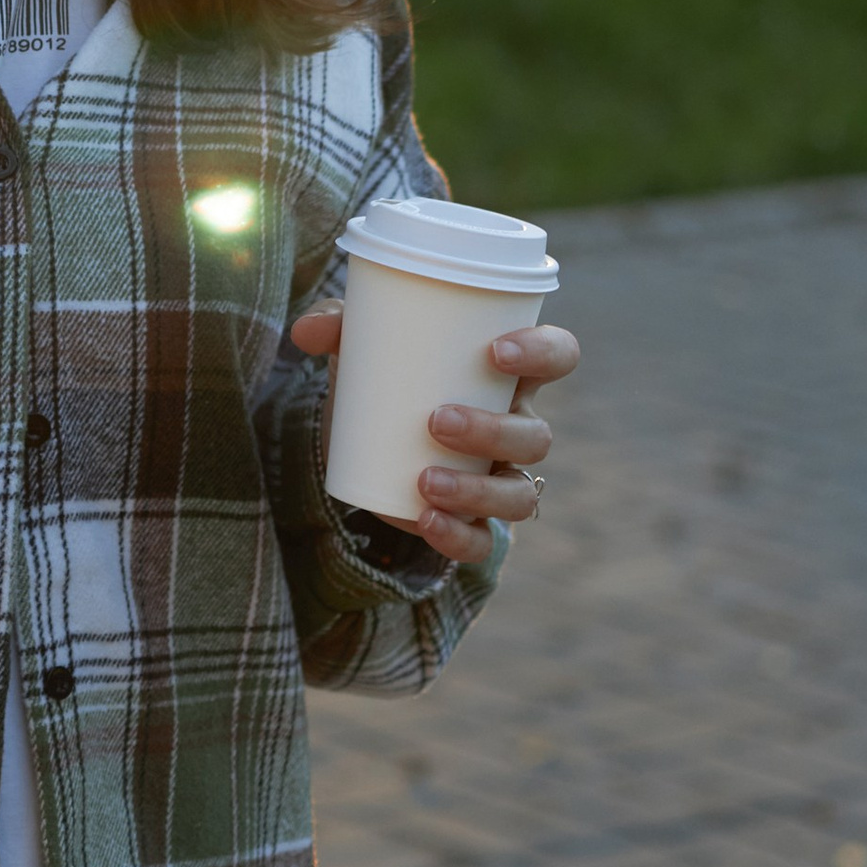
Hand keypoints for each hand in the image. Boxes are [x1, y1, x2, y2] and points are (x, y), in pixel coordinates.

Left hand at [287, 308, 579, 567]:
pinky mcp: (468, 521)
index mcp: (507, 372)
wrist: (361, 434)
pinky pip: (482, 542)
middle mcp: (514, 426)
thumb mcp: (362, 342)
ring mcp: (496, 478)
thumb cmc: (383, 370)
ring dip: (477, 492)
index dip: (543, 351)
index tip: (496, 351)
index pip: (558, 354)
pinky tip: (424, 522)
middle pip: (536, 437)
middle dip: (493, 432)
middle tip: (436, 421)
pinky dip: (457, 536)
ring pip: (519, 496)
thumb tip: (307, 330)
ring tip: (425, 482)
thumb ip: (336, 325)